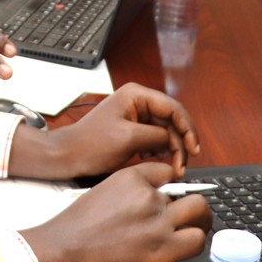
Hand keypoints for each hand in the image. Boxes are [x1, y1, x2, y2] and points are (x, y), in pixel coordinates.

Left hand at [8, 83, 199, 181]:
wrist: (68, 156)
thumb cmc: (90, 145)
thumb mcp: (129, 138)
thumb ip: (157, 136)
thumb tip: (175, 140)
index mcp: (136, 95)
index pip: (173, 108)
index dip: (187, 128)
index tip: (193, 148)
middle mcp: (138, 102)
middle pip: (172, 120)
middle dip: (180, 142)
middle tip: (183, 163)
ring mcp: (135, 116)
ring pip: (166, 131)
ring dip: (173, 149)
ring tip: (174, 166)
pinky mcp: (133, 130)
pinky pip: (156, 138)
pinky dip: (161, 150)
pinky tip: (157, 160)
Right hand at [19, 161, 211, 261]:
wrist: (62, 251)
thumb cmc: (73, 228)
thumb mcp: (100, 194)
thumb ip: (127, 195)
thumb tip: (144, 206)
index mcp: (131, 178)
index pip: (168, 174)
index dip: (172, 189)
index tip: (171, 199)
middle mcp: (149, 196)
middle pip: (192, 195)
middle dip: (194, 206)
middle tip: (191, 217)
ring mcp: (158, 222)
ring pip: (200, 215)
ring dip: (200, 224)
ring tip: (193, 232)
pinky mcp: (163, 249)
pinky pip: (196, 241)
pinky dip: (195, 243)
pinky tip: (185, 248)